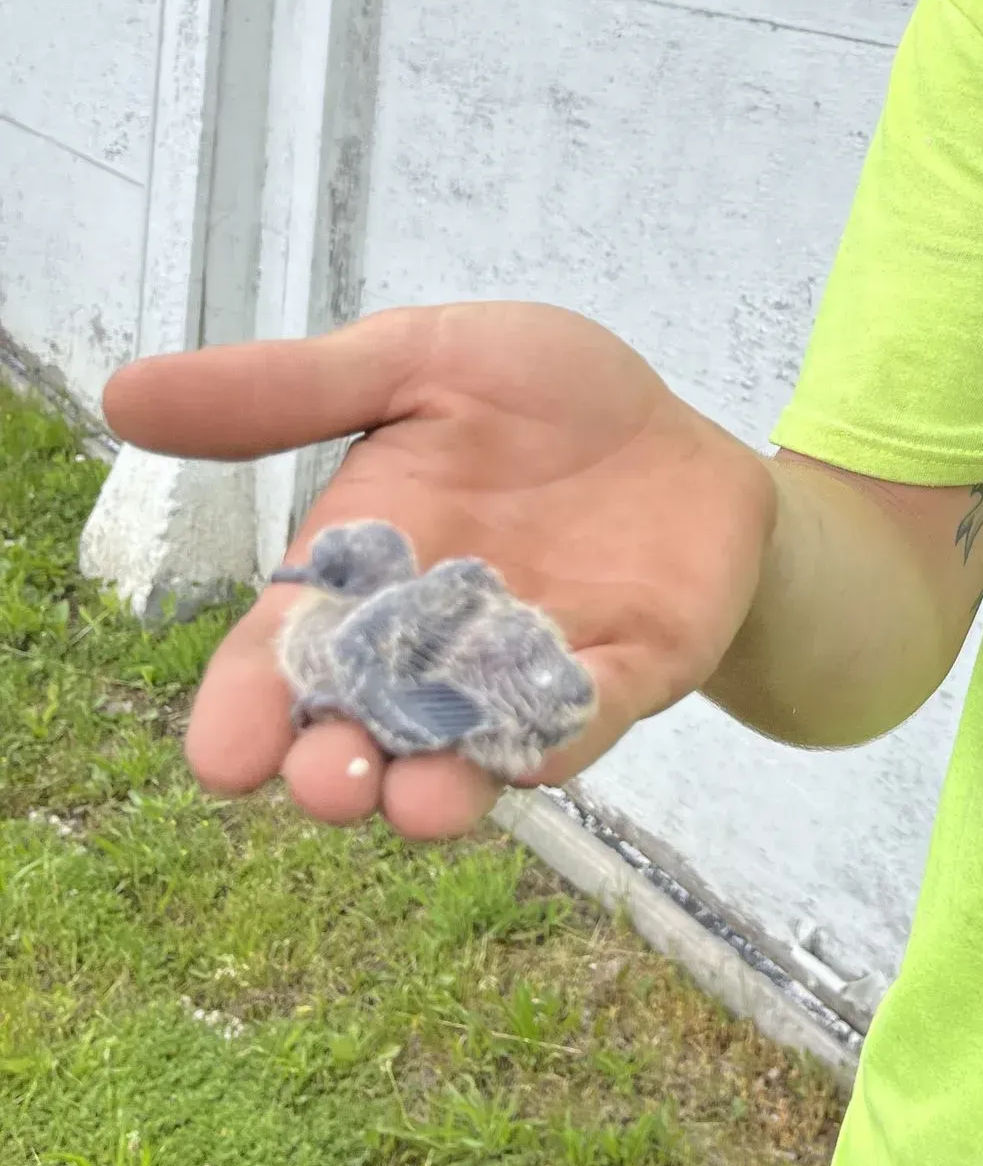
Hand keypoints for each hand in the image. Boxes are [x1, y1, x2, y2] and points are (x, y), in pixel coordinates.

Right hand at [104, 305, 776, 840]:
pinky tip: (539, 752)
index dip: (248, 706)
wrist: (678, 426)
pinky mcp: (627, 674)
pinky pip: (590, 718)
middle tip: (325, 780)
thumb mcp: (413, 362)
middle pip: (366, 725)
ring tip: (417, 803)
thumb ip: (291, 389)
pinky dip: (564, 737)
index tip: (225, 755)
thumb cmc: (536, 400)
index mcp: (362, 570)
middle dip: (337, 764)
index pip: (284, 653)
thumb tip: (122, 393)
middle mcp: (432, 645)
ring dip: (442, 784)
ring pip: (472, 750)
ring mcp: (529, 670)